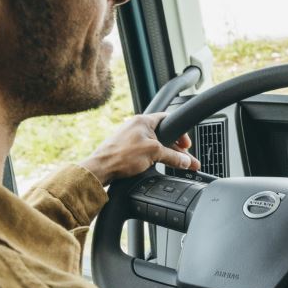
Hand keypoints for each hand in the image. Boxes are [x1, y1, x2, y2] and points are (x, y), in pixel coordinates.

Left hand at [79, 113, 200, 185]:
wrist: (100, 169)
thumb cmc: (121, 156)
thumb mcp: (154, 153)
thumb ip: (173, 156)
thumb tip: (186, 161)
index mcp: (143, 121)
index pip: (168, 119)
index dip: (180, 132)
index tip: (186, 145)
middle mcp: (136, 126)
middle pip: (163, 135)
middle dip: (176, 148)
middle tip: (185, 159)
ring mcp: (130, 138)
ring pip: (155, 145)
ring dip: (166, 154)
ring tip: (175, 165)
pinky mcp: (125, 149)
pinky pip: (145, 151)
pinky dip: (154, 158)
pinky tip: (158, 166)